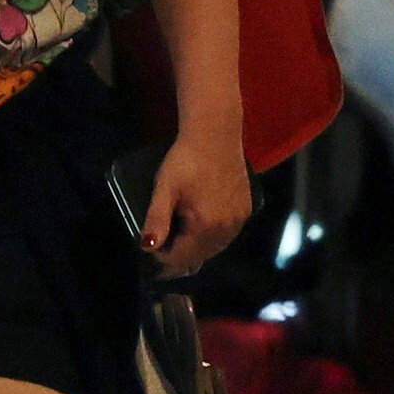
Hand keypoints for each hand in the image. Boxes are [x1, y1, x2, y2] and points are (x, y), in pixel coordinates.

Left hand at [140, 128, 251, 276]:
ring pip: (215, 247)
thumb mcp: (164, 189)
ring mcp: (239, 219)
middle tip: (162, 244)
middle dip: (179, 255)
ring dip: (196, 247)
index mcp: (206, 226)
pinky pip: (227, 234)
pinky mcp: (246, 209)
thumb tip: (147, 247)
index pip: (182, 258)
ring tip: (178, 237)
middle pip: (199, 256)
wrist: (214, 135)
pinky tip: (200, 226)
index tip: (151, 248)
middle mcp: (227, 228)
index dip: (163, 258)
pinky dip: (212, 236)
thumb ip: (156, 220)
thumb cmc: (186, 160)